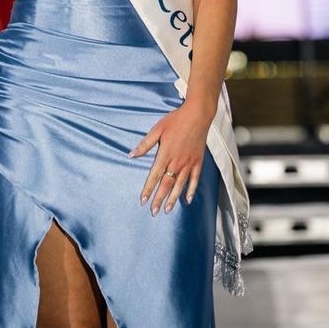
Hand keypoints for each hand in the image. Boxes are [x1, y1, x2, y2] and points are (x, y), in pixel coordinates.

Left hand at [129, 100, 213, 215]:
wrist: (197, 115)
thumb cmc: (175, 120)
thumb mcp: (157, 129)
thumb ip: (145, 144)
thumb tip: (131, 154)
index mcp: (165, 154)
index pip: (154, 175)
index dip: (148, 189)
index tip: (143, 200)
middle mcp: (177, 162)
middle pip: (166, 184)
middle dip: (159, 199)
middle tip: (154, 212)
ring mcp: (188, 163)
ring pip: (180, 185)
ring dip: (172, 198)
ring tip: (167, 210)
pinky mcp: (198, 162)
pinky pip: (194, 180)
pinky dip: (191, 190)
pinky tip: (187, 200)